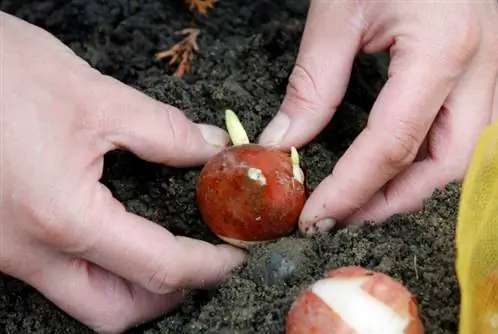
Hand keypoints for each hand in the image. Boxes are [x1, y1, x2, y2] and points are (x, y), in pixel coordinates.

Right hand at [0, 12, 244, 332]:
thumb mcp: (93, 96)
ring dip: (130, 287)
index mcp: (60, 217)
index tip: (232, 255)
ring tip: (163, 251)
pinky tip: (114, 237)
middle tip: (199, 262)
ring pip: (80, 301)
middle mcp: (25, 251)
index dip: (206, 266)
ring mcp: (3, 252)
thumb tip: (208, 148)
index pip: (157, 266)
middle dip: (166, 294)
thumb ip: (163, 130)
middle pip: (114, 310)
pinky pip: (54, 277)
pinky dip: (96, 269)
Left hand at [258, 0, 497, 233]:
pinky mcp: (489, 70)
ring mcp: (495, 70)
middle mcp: (483, 68)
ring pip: (466, 159)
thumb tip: (286, 141)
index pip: (392, 146)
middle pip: (444, 166)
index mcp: (443, 50)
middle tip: (343, 216)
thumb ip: (313, 84)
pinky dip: (431, 163)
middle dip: (390, 201)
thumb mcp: (339, 13)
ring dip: (415, 189)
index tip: (317, 216)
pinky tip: (399, 169)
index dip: (352, 190)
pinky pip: (469, 136)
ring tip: (366, 202)